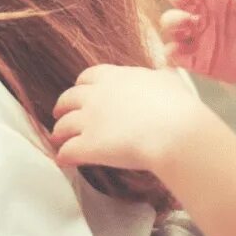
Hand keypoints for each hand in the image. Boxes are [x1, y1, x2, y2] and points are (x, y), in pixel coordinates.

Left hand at [51, 64, 213, 173]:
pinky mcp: (89, 145)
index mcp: (113, 77)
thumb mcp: (168, 80)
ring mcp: (89, 120)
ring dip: (59, 133)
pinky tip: (63, 161)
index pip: (88, 77)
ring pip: (63, 125)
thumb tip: (163, 74)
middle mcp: (96, 95)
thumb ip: (158, 76)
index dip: (81, 87)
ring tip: (58, 140)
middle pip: (68, 99)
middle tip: (60, 115)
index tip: (80, 92)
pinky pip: (68, 151)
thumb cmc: (176, 106)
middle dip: (62, 108)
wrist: (175, 131)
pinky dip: (63, 156)